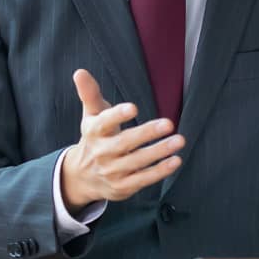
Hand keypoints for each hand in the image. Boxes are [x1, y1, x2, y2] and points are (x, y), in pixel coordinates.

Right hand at [60, 69, 183, 212]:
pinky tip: (175, 160)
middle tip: (168, 123)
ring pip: (137, 161)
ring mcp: (112, 172)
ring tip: (179, 140)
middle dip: (147, 133)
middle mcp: (101, 153)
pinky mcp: (122, 187)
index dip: (117, 115)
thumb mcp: (91, 115)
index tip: (133, 108)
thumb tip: (79, 72)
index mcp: (93, 132)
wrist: (82, 177)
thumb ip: (90, 93)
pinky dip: (160, 171)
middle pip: (124, 142)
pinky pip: (143, 179)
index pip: (104, 122)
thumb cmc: (94, 138)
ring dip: (159, 151)